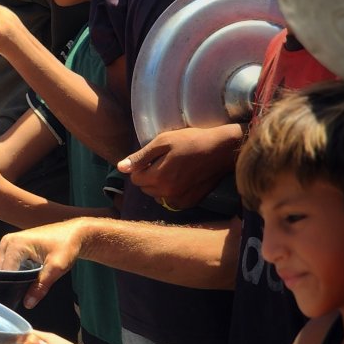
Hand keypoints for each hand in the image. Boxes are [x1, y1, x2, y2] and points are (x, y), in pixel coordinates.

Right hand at [0, 218, 85, 308]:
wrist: (73, 233)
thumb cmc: (66, 246)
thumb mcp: (56, 267)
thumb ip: (41, 285)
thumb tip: (28, 303)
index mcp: (16, 244)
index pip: (5, 271)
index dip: (8, 287)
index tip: (13, 300)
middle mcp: (8, 241)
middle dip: (5, 283)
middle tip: (15, 298)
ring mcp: (8, 242)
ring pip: (0, 266)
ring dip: (7, 278)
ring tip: (16, 291)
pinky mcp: (11, 245)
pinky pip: (5, 262)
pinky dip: (10, 272)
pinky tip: (18, 282)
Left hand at [118, 125, 239, 209]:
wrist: (222, 150)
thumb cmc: (192, 141)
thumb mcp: (163, 142)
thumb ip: (141, 157)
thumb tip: (121, 168)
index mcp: (158, 178)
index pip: (135, 179)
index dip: (140, 167)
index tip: (152, 158)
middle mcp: (167, 193)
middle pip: (145, 188)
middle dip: (148, 176)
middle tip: (163, 162)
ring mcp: (179, 200)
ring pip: (157, 196)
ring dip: (159, 185)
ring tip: (172, 170)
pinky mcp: (190, 202)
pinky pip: (171, 202)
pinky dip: (171, 193)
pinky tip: (180, 180)